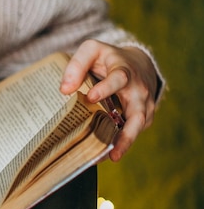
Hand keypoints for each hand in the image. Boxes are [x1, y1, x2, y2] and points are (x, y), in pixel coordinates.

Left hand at [60, 39, 157, 160]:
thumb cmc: (108, 58)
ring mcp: (143, 105)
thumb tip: (64, 90)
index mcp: (124, 70)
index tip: (91, 97)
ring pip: (138, 127)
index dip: (106, 88)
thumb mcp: (92, 51)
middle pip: (138, 113)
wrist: (137, 63)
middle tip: (112, 151)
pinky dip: (121, 143)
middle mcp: (138, 90)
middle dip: (127, 133)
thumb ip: (76, 65)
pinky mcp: (143, 117)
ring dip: (125, 143)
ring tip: (110, 158)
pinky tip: (104, 155)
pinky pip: (133, 131)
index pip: (118, 78)